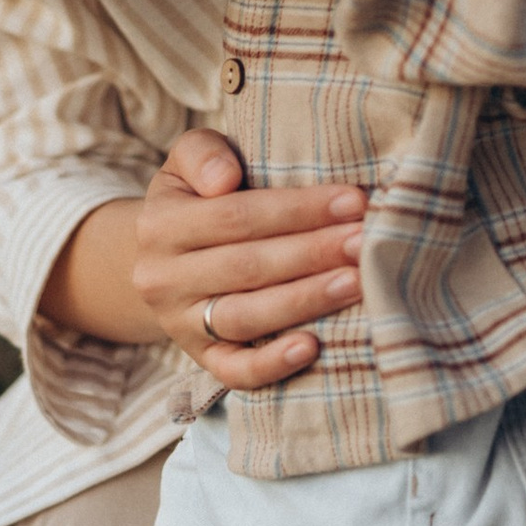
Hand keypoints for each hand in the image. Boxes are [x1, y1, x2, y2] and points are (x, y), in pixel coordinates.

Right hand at [132, 129, 366, 388]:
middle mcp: (163, 279)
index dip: (296, 209)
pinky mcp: (201, 360)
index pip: (235, 216)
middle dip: (313, 252)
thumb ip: (204, 153)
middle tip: (365, 242)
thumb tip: (225, 179)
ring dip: (305, 301)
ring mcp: (181, 324)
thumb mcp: (186, 162)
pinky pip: (235, 371)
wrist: (159, 262)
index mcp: (160, 224)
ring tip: (356, 283)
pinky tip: (312, 347)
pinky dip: (273, 364)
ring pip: (245, 317)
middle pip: (247, 266)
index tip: (353, 201)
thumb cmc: (195, 199)